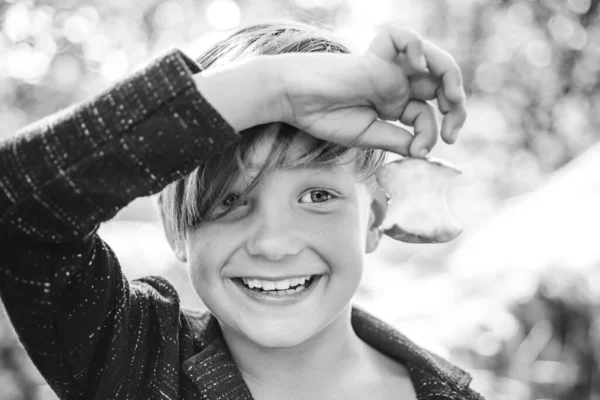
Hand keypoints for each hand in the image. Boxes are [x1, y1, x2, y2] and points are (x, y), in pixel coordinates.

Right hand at [275, 25, 466, 156]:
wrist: (295, 100)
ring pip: (433, 60)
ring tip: (451, 99)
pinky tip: (417, 64)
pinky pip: (402, 38)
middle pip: (440, 85)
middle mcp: (397, 84)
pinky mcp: (376, 55)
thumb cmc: (325, 117)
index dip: (431, 133)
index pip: (427, 114)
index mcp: (395, 104)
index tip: (421, 152)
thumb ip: (397, 140)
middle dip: (456, 108)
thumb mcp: (368, 137)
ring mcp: (389, 68)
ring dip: (451, 78)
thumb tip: (425, 151)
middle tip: (452, 132)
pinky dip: (416, 46)